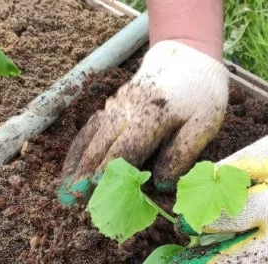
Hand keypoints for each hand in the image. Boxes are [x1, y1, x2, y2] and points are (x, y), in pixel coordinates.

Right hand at [59, 40, 228, 205]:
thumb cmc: (200, 95)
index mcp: (151, 117)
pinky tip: (70, 170)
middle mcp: (126, 111)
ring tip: (64, 192)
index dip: (109, 173)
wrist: (186, 57)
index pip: (125, 150)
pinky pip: (88, 131)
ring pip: (89, 138)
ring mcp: (114, 107)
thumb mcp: (203, 124)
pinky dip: (77, 151)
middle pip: (101, 146)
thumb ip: (182, 153)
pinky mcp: (110, 108)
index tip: (96, 193)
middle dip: (85, 175)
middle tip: (73, 202)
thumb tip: (162, 183)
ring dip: (76, 165)